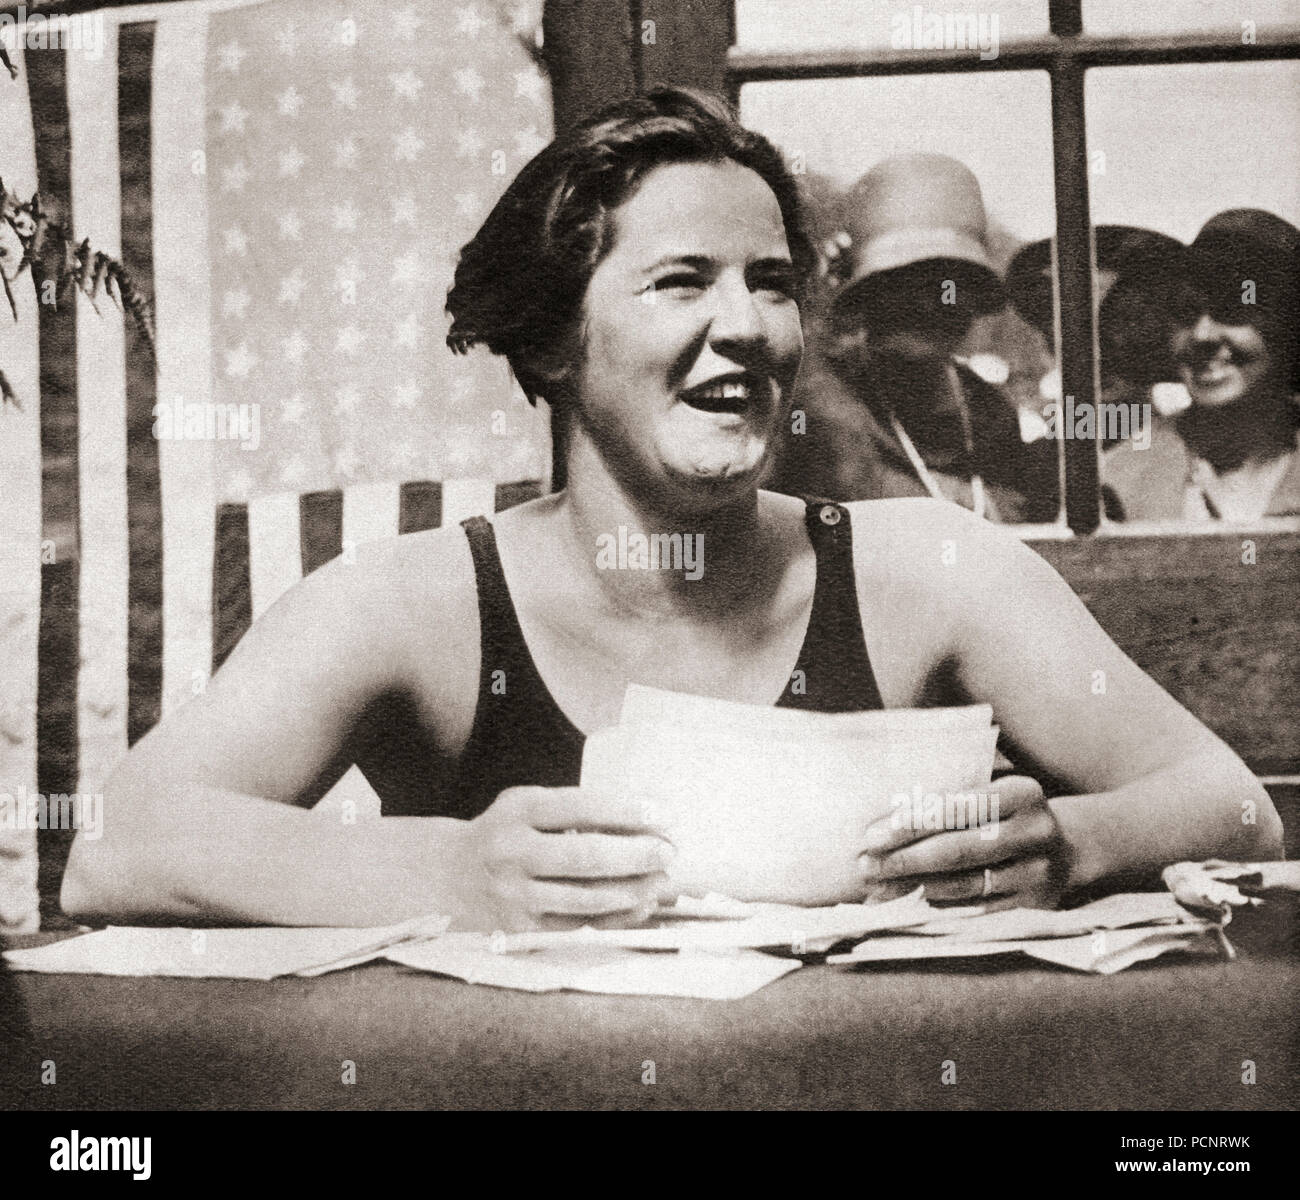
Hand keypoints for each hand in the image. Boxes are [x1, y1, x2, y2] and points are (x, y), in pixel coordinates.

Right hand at [462, 786, 677, 931]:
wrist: (448, 874)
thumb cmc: (506, 832)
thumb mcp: (526, 804)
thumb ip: (573, 809)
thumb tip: (644, 820)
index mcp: (518, 810)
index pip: (580, 806)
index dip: (625, 811)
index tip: (662, 814)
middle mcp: (512, 852)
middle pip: (586, 857)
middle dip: (637, 855)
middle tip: (670, 851)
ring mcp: (514, 896)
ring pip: (586, 898)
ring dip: (633, 890)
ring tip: (662, 880)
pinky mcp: (519, 930)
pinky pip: (578, 928)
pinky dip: (616, 919)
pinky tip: (641, 906)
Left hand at [858, 775, 1067, 909]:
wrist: (1067, 849)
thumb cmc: (1006, 813)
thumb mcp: (993, 789)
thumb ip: (952, 789)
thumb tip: (885, 806)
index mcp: (1024, 793)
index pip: (958, 808)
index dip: (912, 823)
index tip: (872, 834)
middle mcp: (1036, 833)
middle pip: (958, 850)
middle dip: (904, 859)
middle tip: (864, 864)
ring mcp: (1038, 874)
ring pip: (964, 884)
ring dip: (913, 888)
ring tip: (876, 887)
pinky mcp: (1035, 908)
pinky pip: (977, 911)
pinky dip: (938, 908)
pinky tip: (907, 905)